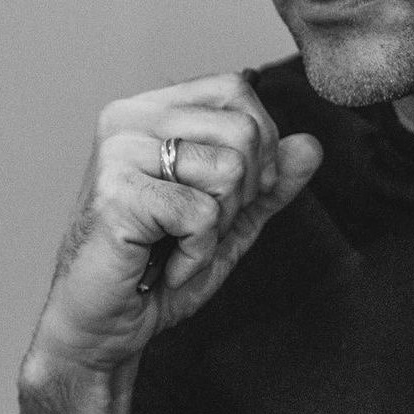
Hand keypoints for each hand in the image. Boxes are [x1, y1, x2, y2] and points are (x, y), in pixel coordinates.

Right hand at [24, 72, 321, 377]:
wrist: (103, 324)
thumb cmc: (157, 269)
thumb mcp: (229, 219)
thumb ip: (270, 182)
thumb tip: (310, 144)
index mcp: (152, 110)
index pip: (236, 90)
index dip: (259, 147)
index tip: (227, 196)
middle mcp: (129, 119)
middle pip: (244, 130)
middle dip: (242, 195)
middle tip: (198, 229)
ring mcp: (118, 152)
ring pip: (229, 171)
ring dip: (218, 227)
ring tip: (178, 244)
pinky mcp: (116, 194)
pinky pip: (201, 215)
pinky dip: (196, 254)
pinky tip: (166, 266)